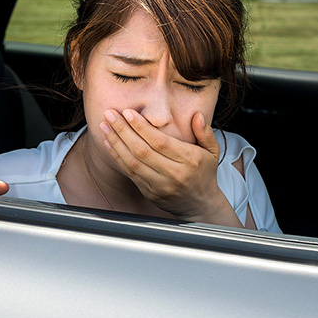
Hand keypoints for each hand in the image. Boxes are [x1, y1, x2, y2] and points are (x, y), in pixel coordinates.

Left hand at [100, 109, 241, 226]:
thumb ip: (205, 132)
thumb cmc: (205, 173)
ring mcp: (160, 185)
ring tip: (104, 126)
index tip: (128, 113)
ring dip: (116, 142)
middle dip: (123, 131)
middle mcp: (174, 174)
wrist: (200, 205)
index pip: (160, 142)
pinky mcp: (149, 192)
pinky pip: (130, 173)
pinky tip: (109, 143)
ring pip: (133, 162)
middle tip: (110, 114)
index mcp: (189, 160)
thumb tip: (197, 115)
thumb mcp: (212, 151)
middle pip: (142, 150)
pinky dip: (117, 157)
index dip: (142, 127)